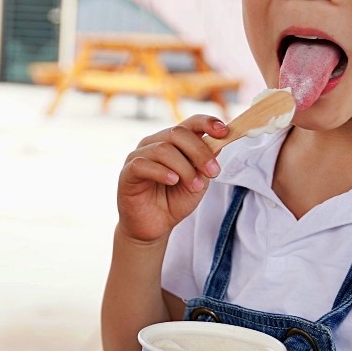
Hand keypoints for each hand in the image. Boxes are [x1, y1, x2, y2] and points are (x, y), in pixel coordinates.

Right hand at [117, 115, 229, 243]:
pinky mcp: (127, 172)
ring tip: (194, 186)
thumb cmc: (174, 202)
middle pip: (178, 133)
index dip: (207, 123)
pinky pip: (143, 164)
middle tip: (213, 172)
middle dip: (200, 152)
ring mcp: (138, 156)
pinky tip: (172, 181)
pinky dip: (162, 172)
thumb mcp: (198, 182)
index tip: (224, 132)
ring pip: (164, 149)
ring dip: (185, 168)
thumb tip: (219, 144)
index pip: (190, 123)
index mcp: (173, 143)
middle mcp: (154, 144)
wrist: (155, 227)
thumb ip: (205, 164)